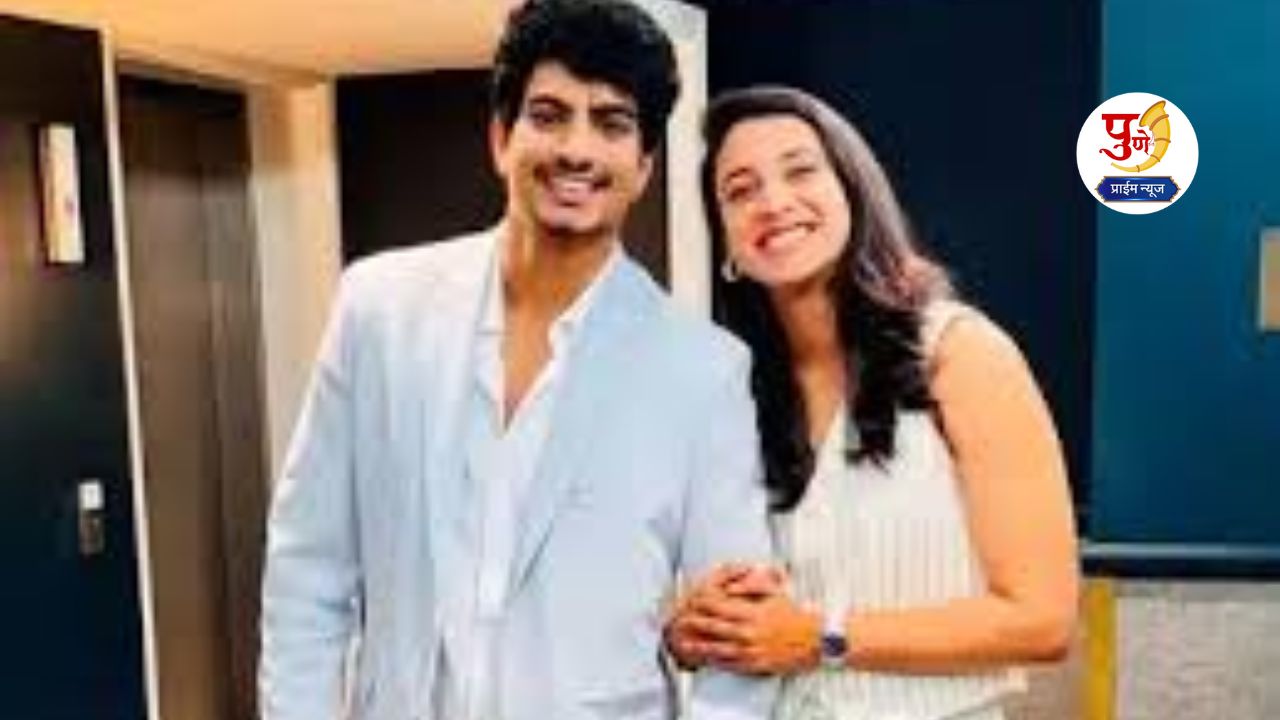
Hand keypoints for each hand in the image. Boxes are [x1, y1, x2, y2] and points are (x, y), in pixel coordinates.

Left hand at [667, 565, 817, 674]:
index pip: (720, 606)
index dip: (703, 603)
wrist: (815, 639)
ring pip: (718, 648)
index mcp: (752, 612)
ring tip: (686, 644)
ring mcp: (752, 650)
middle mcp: (749, 631)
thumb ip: (750, 587)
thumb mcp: (773, 594)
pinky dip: (716, 662)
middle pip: (715, 627)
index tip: (692, 600)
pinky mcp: (756, 665)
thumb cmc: (793, 615)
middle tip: (681, 621)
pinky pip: (731, 664)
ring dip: (700, 646)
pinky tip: (707, 660)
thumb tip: (729, 587)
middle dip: (696, 624)